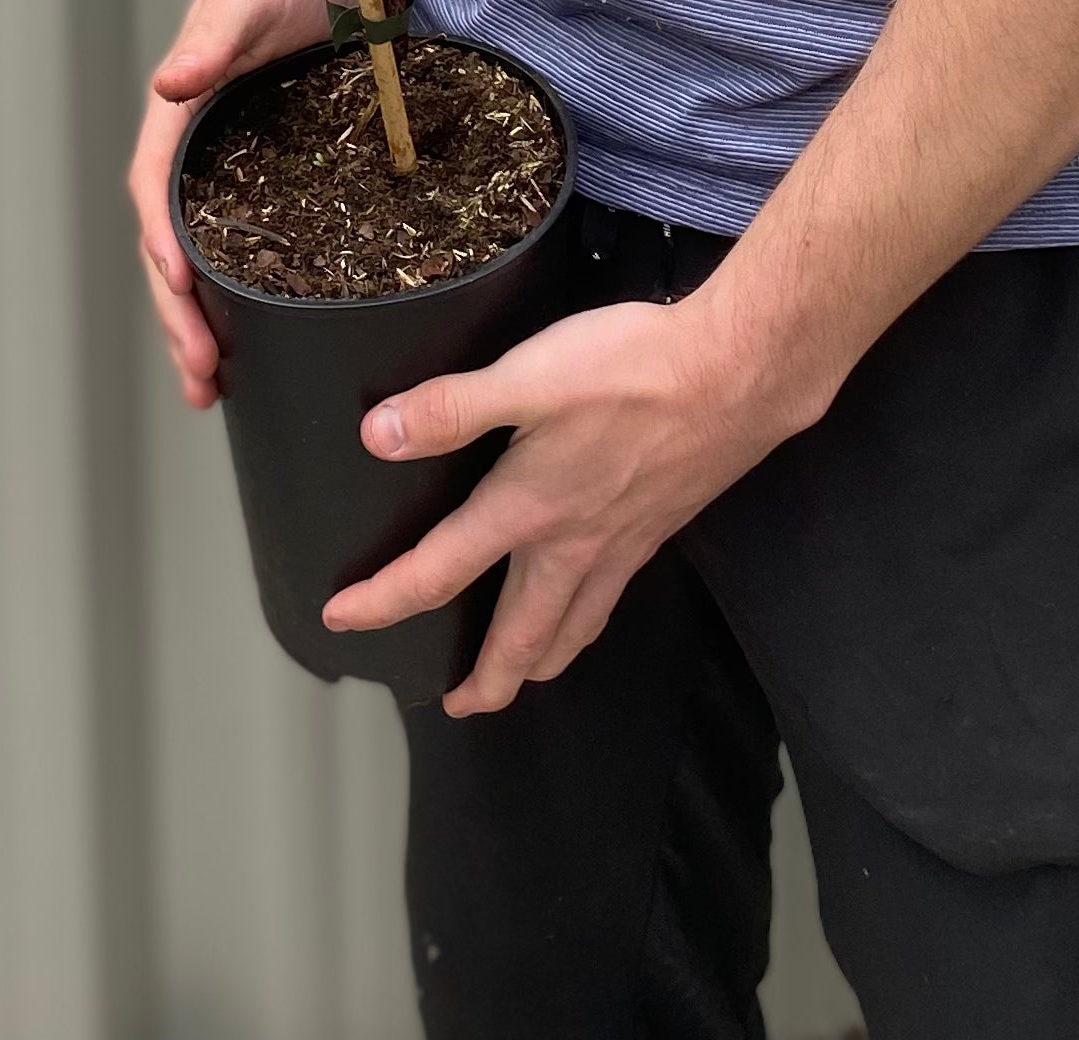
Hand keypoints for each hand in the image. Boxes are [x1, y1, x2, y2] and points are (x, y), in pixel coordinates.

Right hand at [128, 0, 347, 408]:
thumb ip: (214, 37)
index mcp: (179, 116)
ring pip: (205, 258)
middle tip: (201, 379)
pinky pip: (251, 247)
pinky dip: (245, 299)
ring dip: (202, 322)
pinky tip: (262, 340)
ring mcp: (236, 169)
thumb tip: (168, 82)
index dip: (162, 250)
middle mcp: (198, 151)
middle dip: (178, 316)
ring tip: (212, 387)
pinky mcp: (277, 179)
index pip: (156, 196)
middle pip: (171, 245)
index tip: (181, 297)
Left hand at [322, 291, 805, 715]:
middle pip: (519, 641)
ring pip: (572, 633)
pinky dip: (586, 626)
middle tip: (457, 707)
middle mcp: (572, 546)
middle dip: (484, 683)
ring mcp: (621, 545)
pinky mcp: (658, 529)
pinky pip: (610, 602)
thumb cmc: (633, 371)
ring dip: (538, 666)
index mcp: (527, 511)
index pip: (438, 574)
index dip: (383, 601)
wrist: (736, 376)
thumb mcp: (528, 376)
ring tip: (522, 679)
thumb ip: (452, 408)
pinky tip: (589, 603)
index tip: (342, 621)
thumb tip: (376, 437)